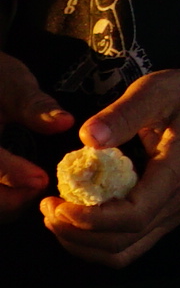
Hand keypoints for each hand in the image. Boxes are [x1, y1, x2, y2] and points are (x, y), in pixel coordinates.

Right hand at [0, 48, 72, 213]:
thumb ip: (34, 107)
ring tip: (33, 190)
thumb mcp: (12, 84)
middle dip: (9, 198)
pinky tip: (18, 192)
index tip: (41, 180)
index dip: (11, 174)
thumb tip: (65, 123)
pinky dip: (1, 203)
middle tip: (42, 188)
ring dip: (5, 204)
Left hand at [41, 64, 179, 266]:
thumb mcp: (155, 90)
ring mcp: (173, 213)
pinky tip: (77, 219)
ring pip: (122, 253)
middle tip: (47, 208)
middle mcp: (177, 202)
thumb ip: (123, 114)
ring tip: (57, 217)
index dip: (90, 219)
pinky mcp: (164, 215)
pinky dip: (95, 242)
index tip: (57, 202)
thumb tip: (88, 138)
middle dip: (75, 233)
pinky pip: (127, 246)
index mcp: (177, 173)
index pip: (133, 216)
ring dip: (82, 244)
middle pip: (122, 243)